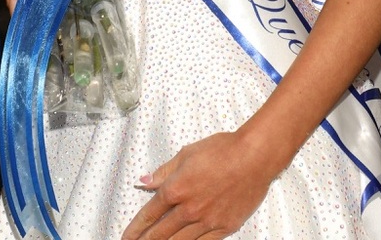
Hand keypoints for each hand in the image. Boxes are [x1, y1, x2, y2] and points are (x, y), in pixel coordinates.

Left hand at [121, 131, 279, 239]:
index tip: (126, 237)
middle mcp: (189, 210)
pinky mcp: (224, 228)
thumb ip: (164, 171)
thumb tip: (144, 181)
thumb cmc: (222, 149)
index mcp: (176, 189)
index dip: (136, 228)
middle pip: (160, 234)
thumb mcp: (188, 153)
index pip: (149, 214)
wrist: (254, 157)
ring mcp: (207, 222)